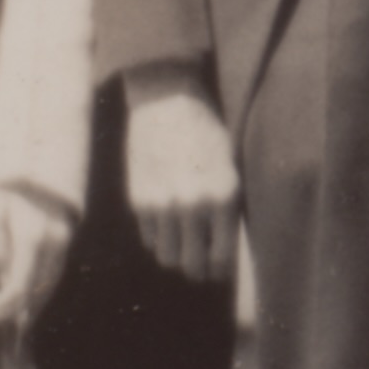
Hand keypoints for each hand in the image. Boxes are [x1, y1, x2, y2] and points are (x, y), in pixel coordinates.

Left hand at [0, 183, 73, 327]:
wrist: (42, 163)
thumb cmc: (11, 187)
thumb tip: (1, 274)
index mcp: (32, 237)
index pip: (20, 285)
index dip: (4, 304)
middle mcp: (53, 244)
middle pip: (37, 290)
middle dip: (15, 308)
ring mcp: (63, 243)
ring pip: (49, 285)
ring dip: (30, 303)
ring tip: (8, 314)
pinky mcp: (66, 241)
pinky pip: (55, 273)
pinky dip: (41, 289)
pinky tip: (27, 297)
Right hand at [123, 76, 240, 281]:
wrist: (166, 99)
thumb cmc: (205, 131)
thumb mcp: (229, 166)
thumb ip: (226, 207)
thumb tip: (221, 251)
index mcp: (224, 196)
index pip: (222, 258)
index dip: (218, 268)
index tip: (216, 266)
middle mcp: (194, 204)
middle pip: (191, 266)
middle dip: (196, 269)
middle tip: (198, 262)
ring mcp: (163, 204)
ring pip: (167, 257)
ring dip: (175, 253)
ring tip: (181, 239)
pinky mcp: (139, 200)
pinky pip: (149, 238)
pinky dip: (157, 236)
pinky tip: (164, 218)